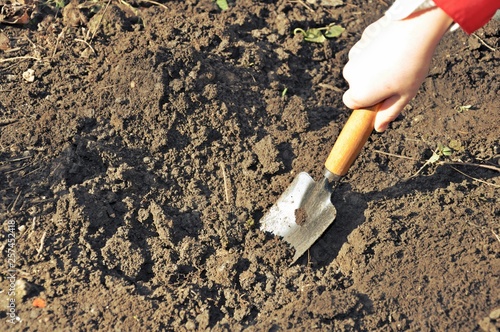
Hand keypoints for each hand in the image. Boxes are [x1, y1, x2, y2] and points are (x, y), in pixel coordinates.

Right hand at [342, 7, 453, 131]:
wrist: (414, 31)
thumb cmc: (410, 68)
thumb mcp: (403, 96)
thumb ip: (388, 113)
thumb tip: (379, 128)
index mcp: (359, 94)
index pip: (351, 103)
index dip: (365, 102)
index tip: (380, 98)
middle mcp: (350, 75)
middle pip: (356, 84)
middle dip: (369, 84)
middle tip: (394, 79)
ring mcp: (353, 56)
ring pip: (360, 67)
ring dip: (372, 68)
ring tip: (395, 62)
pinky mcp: (360, 41)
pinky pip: (364, 51)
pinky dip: (374, 52)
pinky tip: (391, 48)